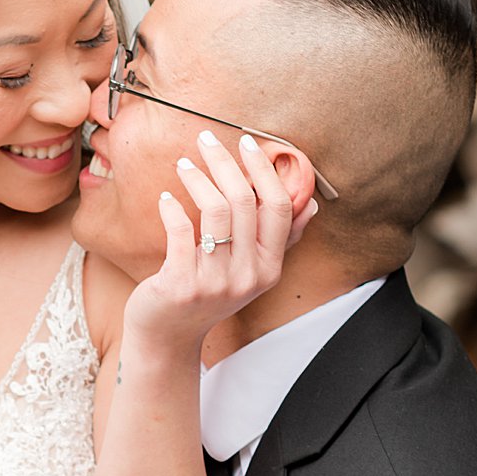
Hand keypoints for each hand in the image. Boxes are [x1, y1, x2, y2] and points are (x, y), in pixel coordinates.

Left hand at [124, 129, 315, 356]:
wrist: (168, 336)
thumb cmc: (207, 294)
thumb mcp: (250, 271)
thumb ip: (279, 240)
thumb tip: (312, 205)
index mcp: (270, 267)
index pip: (279, 207)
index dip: (265, 169)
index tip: (247, 143)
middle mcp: (248, 275)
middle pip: (245, 201)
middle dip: (225, 162)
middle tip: (206, 139)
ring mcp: (216, 282)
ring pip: (215, 210)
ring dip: (197, 178)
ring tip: (184, 164)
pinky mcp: (181, 284)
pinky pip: (181, 230)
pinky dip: (171, 207)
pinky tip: (164, 198)